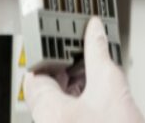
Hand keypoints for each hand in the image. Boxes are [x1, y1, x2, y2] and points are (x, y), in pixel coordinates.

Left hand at [24, 17, 142, 122]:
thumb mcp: (110, 84)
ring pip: (58, 103)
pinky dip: (80, 101)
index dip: (50, 52)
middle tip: (83, 50)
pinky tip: (99, 93)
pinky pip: (68, 115)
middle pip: (46, 88)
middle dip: (65, 66)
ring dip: (74, 83)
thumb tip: (93, 31)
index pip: (35, 73)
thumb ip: (97, 52)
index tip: (66, 39)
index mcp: (48, 112)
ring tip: (94, 69)